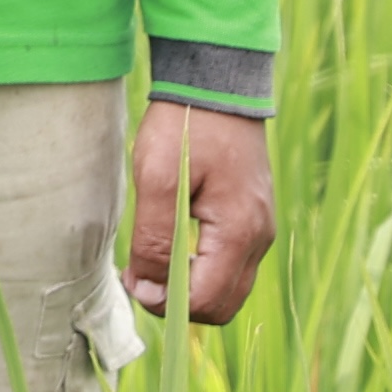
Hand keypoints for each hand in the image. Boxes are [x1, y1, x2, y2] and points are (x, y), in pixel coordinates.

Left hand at [124, 101, 274, 323]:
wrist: (217, 87)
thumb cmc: (185, 127)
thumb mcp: (158, 179)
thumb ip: (156, 238)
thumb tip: (151, 288)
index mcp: (239, 233)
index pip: (207, 300)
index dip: (166, 303)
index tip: (132, 283)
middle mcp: (259, 238)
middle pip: (223, 303)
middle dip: (179, 302)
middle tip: (138, 278)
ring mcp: (260, 229)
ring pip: (229, 287)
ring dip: (190, 287)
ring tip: (149, 262)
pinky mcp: (252, 218)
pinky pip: (231, 264)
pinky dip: (202, 269)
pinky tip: (170, 246)